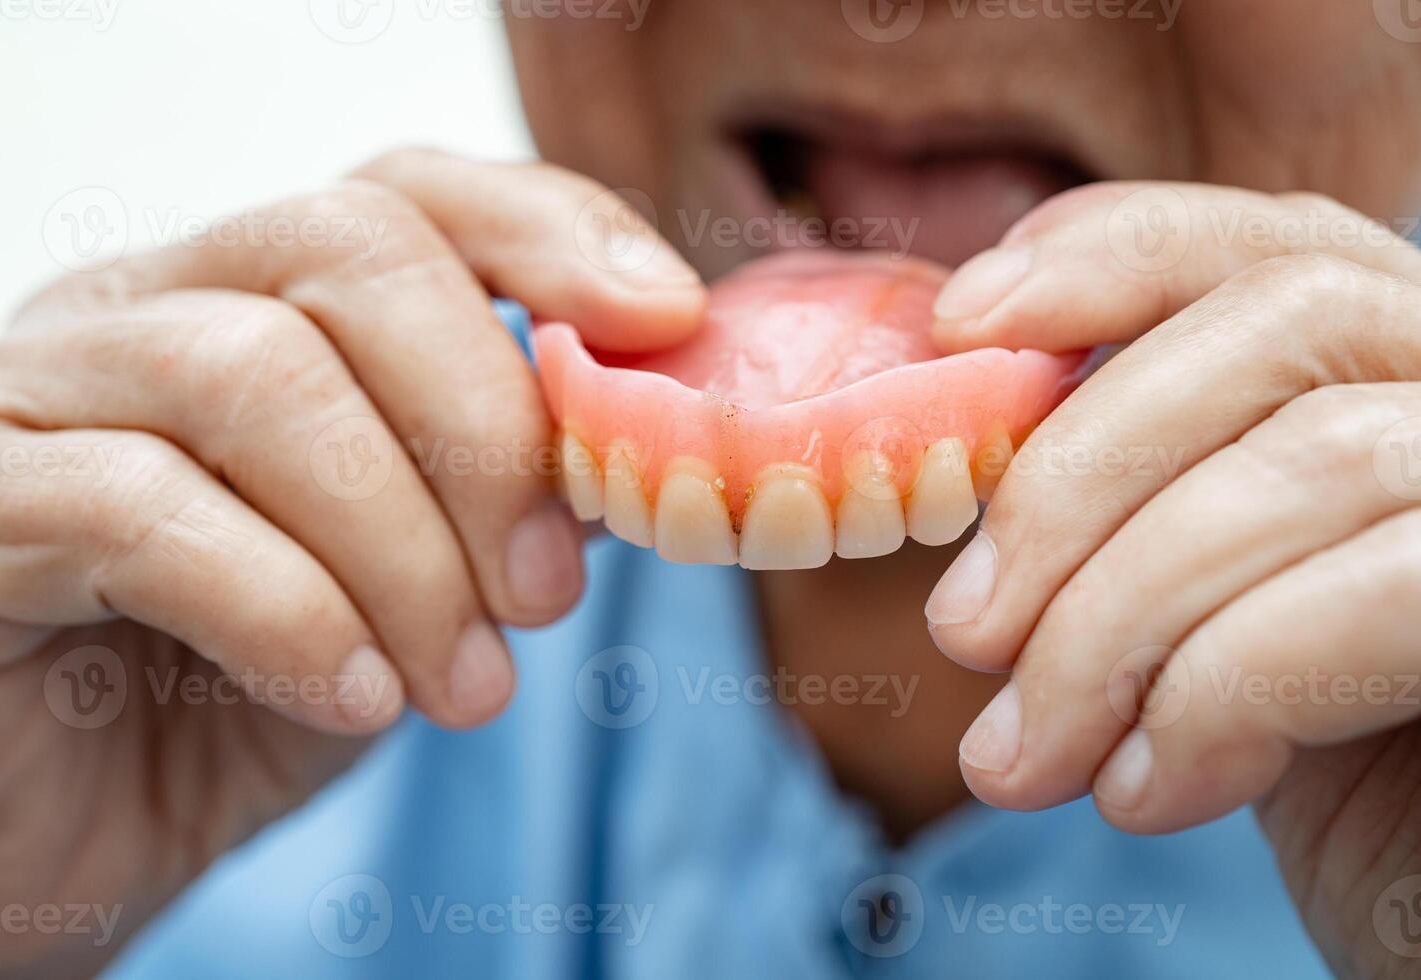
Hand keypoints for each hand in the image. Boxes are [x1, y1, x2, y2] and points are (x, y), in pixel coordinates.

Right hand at [0, 149, 703, 977]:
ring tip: (464, 686)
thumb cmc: (228, 702)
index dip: (550, 232)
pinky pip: (139, 510)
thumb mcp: (400, 593)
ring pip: (257, 373)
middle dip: (486, 427)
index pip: (409, 195)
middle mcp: (139, 310)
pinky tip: (354, 697)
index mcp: (253, 305)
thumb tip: (634, 455)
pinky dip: (289, 610)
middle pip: (348, 250)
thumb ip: (495, 506)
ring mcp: (34, 393)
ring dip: (404, 547)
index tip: (666, 321)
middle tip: (548, 594)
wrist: (43, 842)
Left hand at [925, 182, 1420, 977]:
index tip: (959, 322)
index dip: (1113, 254)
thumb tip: (956, 446)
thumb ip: (1125, 499)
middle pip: (1284, 323)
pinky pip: (1385, 598)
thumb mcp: (1188, 599)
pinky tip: (1146, 788)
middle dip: (1079, 478)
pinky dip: (1222, 694)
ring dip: (1115, 625)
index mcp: (1399, 373)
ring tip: (1024, 754)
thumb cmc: (1295, 759)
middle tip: (964, 630)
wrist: (1419, 907)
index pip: (1274, 239)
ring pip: (1315, 464)